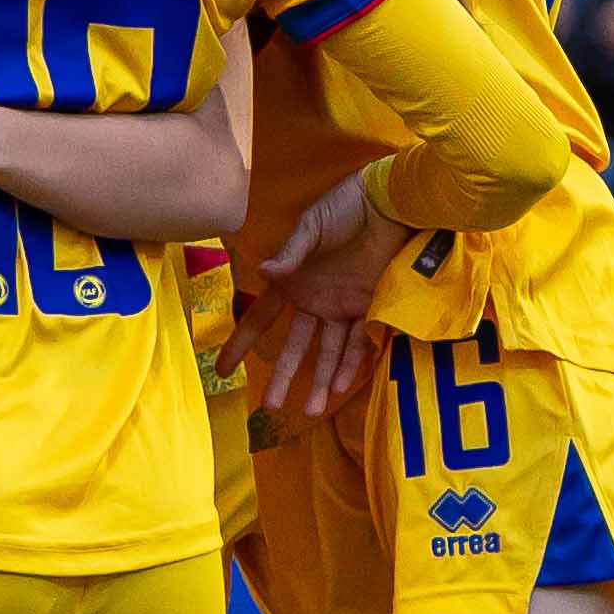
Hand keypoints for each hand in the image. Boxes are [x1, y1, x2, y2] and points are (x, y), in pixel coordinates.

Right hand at [234, 174, 390, 419]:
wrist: (389, 203)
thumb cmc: (345, 208)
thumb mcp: (312, 226)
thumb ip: (291, 253)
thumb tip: (263, 272)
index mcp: (293, 282)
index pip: (261, 318)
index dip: (242, 343)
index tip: (224, 369)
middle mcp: (314, 301)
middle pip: (295, 346)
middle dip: (282, 377)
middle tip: (270, 407)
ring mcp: (342, 307)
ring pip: (328, 352)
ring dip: (320, 380)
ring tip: (311, 410)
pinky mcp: (369, 308)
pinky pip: (358, 342)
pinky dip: (350, 364)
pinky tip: (339, 387)